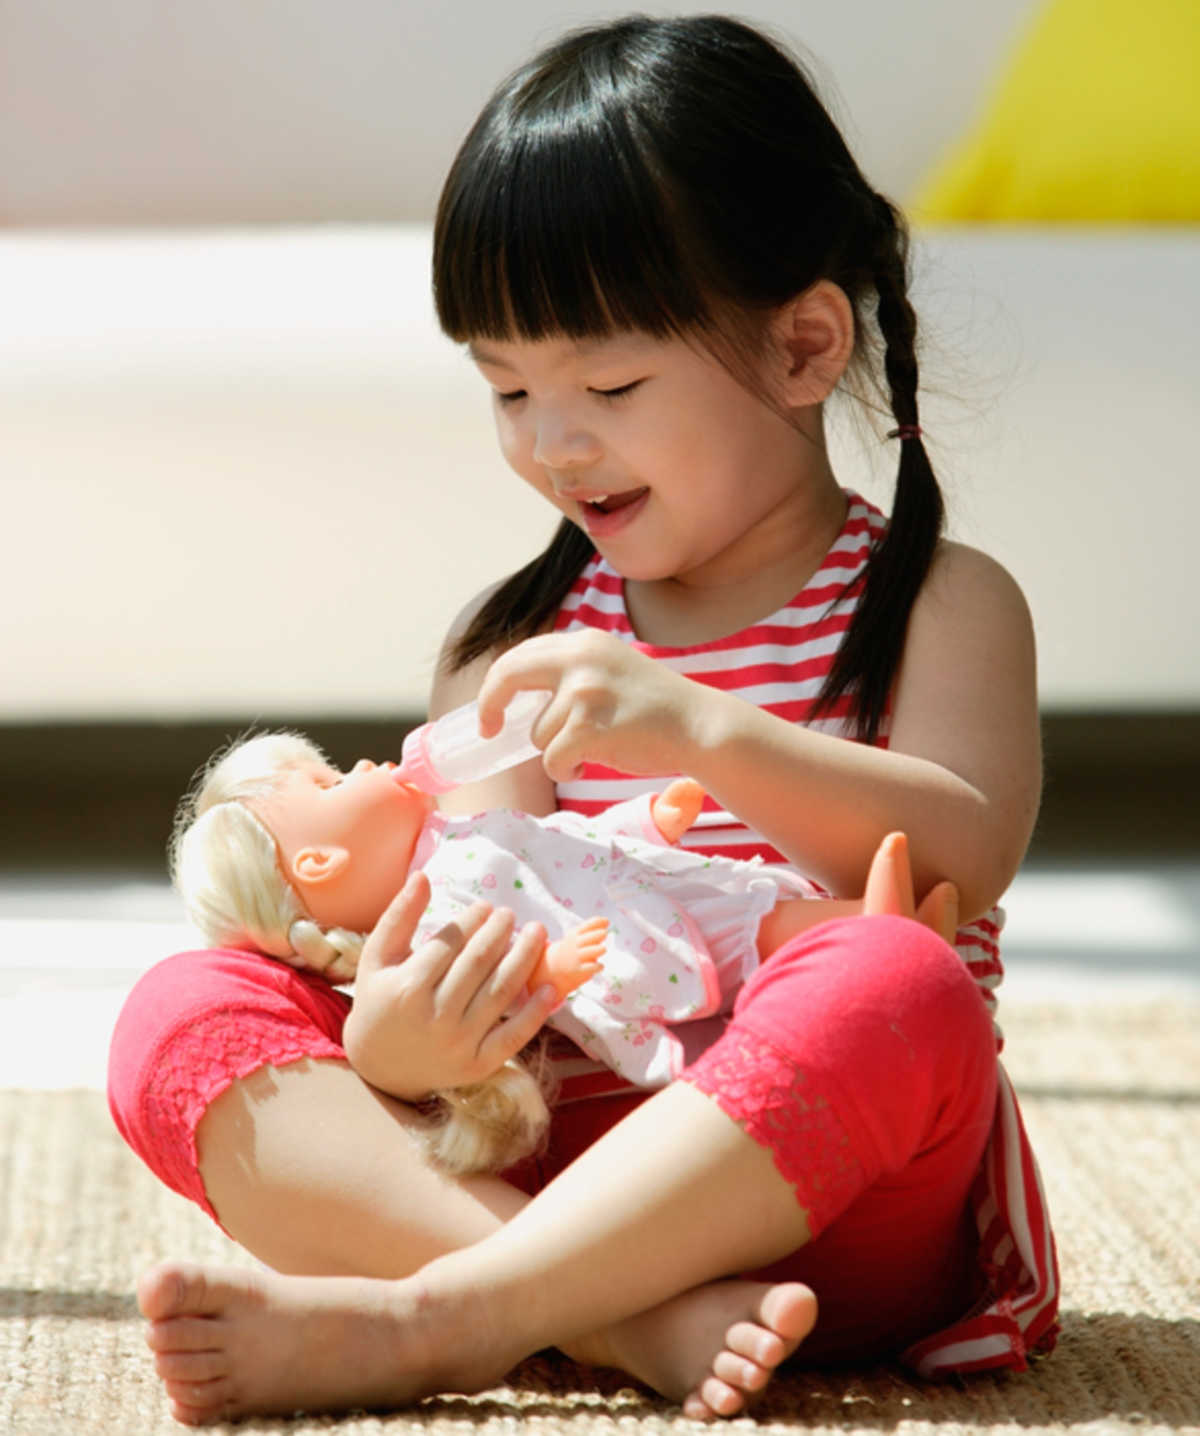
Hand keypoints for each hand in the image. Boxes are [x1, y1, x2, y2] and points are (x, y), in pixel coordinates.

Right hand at [341, 871, 560, 1101]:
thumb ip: (399, 916)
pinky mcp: (476, 1065)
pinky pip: (513, 1037)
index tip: (486, 907)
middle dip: (500, 933)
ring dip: (525, 959)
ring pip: (500, 993)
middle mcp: (434, 1017)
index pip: (450, 944)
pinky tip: (549, 987)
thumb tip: (422, 876)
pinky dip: (535, 1012)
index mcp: (407, 988)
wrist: (378, 1067)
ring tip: (537, 934)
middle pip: (479, 964)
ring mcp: (458, 1044)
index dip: (472, 921)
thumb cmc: (379, 1001)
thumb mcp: (377, 958)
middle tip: (511, 915)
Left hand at [477, 631, 701, 782]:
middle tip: (489, 730)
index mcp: (584, 643)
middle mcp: (580, 659)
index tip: (493, 709)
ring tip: (592, 751)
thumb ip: (571, 673)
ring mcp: (584, 692)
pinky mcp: (590, 728)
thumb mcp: (611, 670)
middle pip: (508, 676)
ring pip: (537, 734)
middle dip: (490, 705)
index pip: (521, 654)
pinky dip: (566, 771)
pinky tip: (590, 766)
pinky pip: (552, 761)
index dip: (499, 683)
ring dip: (557, 752)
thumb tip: (516, 700)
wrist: (700, 726)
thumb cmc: (655, 709)